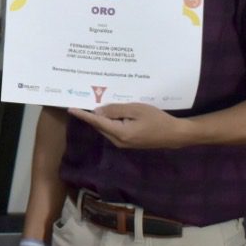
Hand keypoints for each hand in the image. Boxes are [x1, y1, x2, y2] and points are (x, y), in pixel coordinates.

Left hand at [68, 103, 195, 148]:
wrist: (174, 134)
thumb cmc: (157, 120)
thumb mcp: (136, 110)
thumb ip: (116, 110)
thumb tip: (98, 112)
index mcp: (120, 133)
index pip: (97, 122)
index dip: (83, 115)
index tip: (71, 109)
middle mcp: (118, 141)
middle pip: (100, 126)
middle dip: (91, 115)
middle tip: (82, 101)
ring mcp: (123, 143)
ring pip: (106, 128)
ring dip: (101, 118)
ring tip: (94, 104)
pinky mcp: (128, 142)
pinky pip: (114, 130)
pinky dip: (109, 122)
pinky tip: (109, 113)